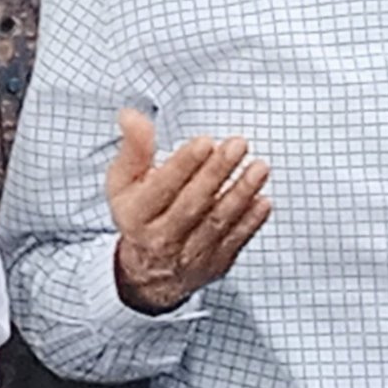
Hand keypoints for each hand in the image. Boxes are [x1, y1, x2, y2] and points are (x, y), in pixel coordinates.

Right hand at [106, 108, 268, 313]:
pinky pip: (235, 241)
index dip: (183, 164)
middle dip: (217, 172)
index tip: (205, 142)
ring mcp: (189, 254)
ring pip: (217, 222)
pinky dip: (251, 221)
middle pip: (192, 203)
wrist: (149, 272)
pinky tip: (263, 200)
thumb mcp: (124, 182)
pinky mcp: (215, 264)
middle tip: (237, 145)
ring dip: (241, 193)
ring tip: (259, 167)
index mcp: (135, 215)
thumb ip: (133, 147)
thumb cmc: (140, 214)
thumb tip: (132, 115)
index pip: (161, 188)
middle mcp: (160, 238)